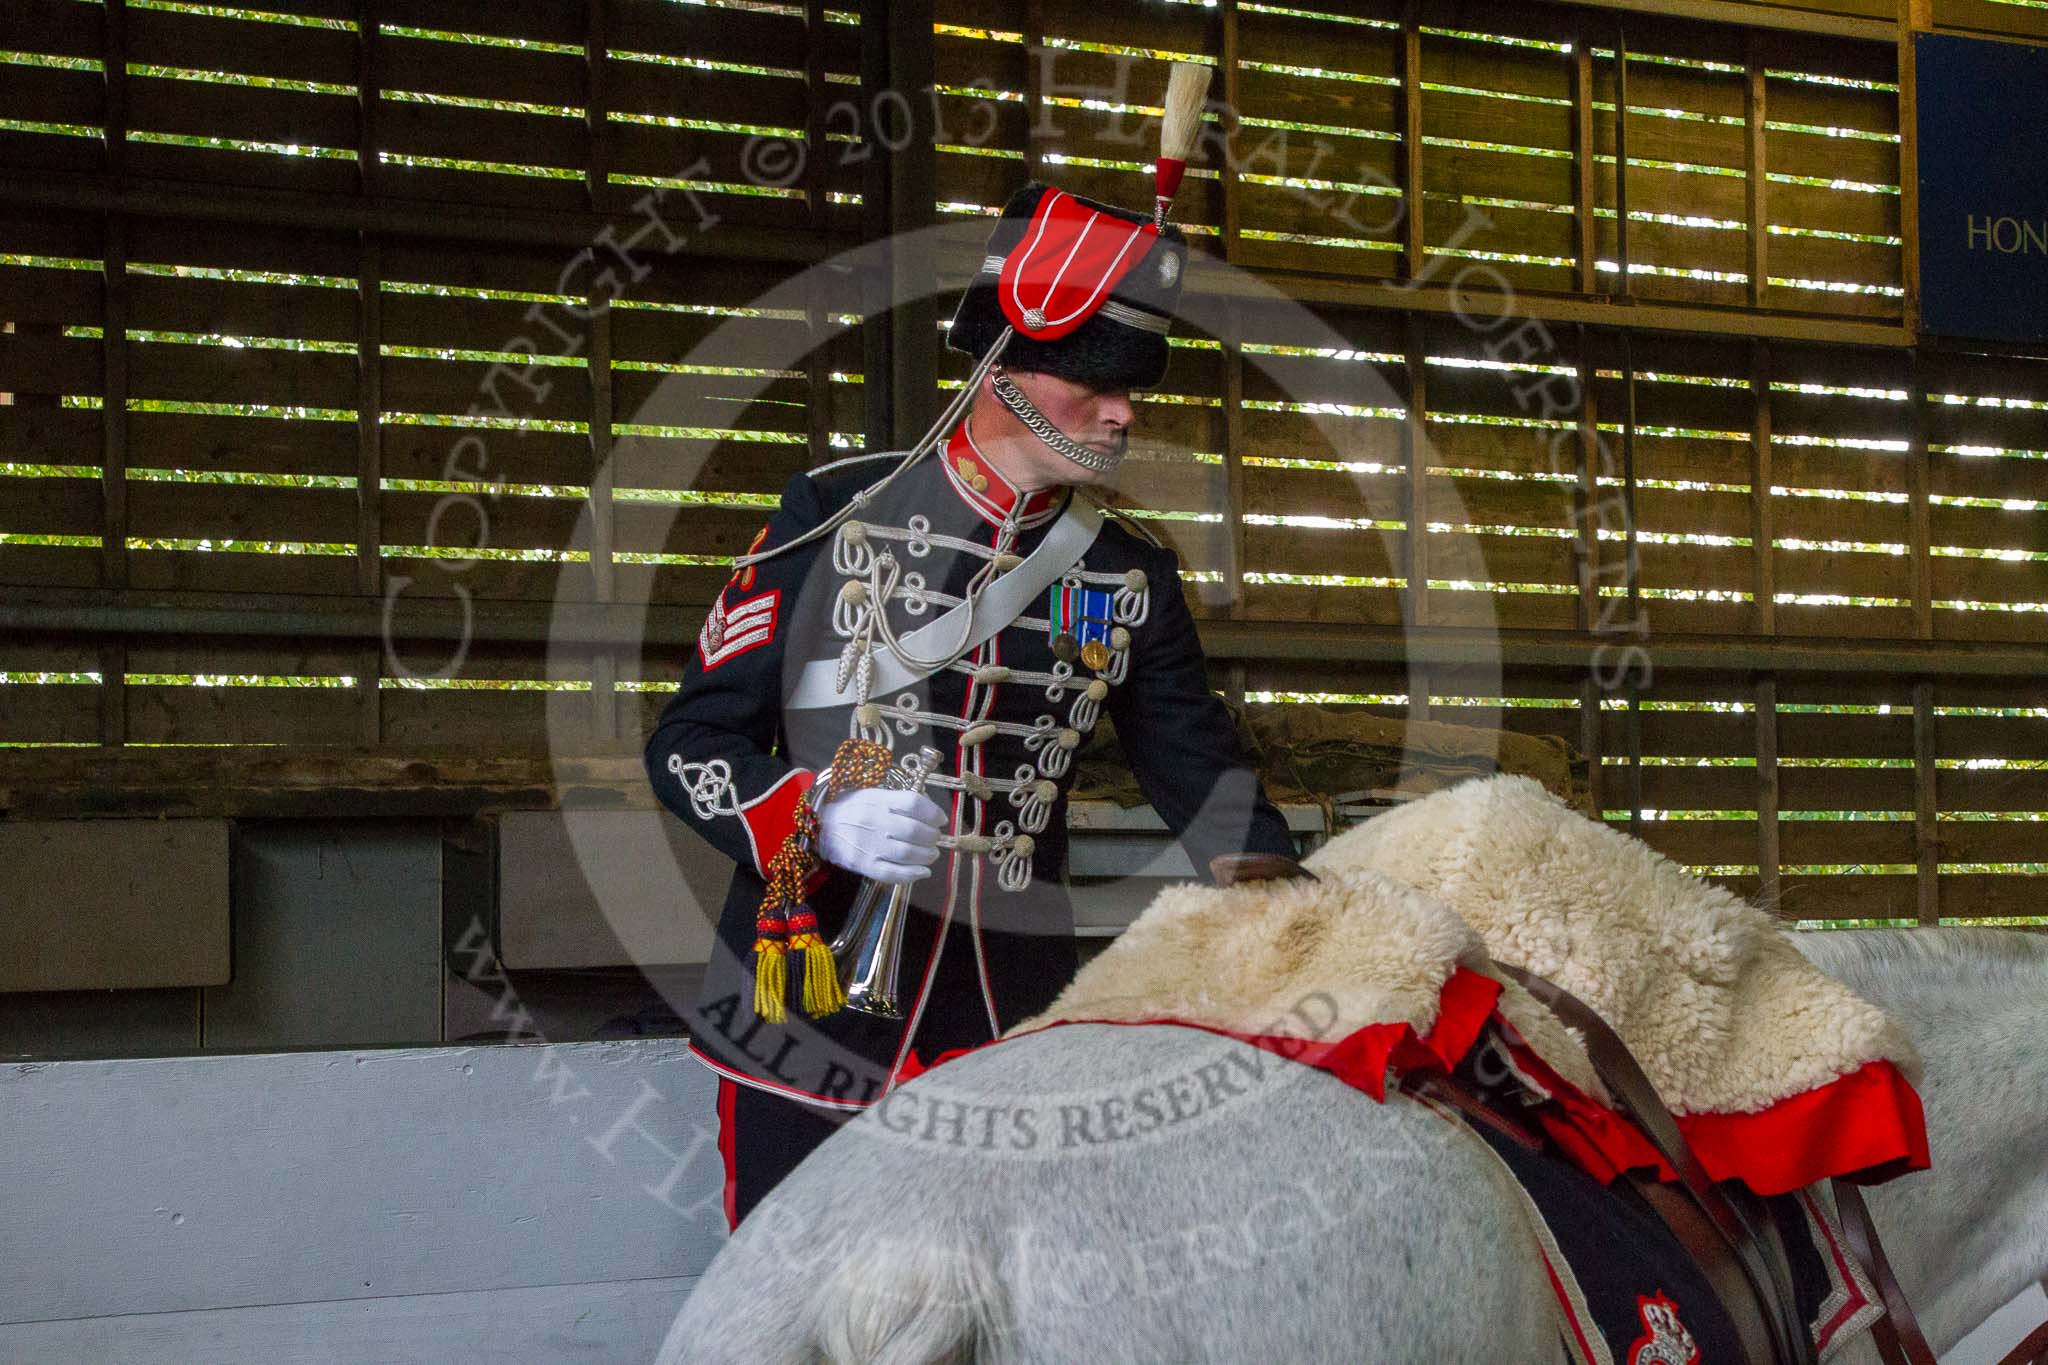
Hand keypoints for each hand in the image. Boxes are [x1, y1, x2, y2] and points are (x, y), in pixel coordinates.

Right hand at [815, 786, 948, 883]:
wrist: (820, 827)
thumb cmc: (852, 809)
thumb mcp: (873, 795)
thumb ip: (899, 801)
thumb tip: (931, 811)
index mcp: (878, 800)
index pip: (913, 803)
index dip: (933, 812)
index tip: (940, 819)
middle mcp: (874, 822)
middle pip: (914, 831)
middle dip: (932, 837)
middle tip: (935, 838)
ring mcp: (869, 845)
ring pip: (908, 853)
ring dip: (927, 855)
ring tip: (931, 854)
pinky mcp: (864, 865)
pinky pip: (893, 874)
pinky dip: (913, 874)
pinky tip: (923, 871)